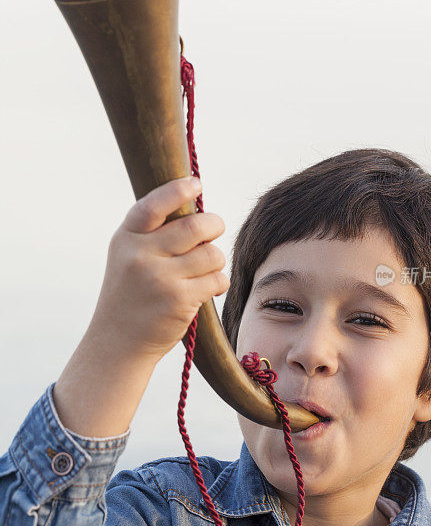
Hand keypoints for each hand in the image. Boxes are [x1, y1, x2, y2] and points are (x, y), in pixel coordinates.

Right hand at [88, 176, 229, 362]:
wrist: (117, 342)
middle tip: (215, 230)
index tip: (196, 183)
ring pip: (211, 253)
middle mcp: (140, 255)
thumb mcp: (128, 257)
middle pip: (195, 226)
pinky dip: (219, 282)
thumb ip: (153, 233)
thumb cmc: (131, 295)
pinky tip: (207, 289)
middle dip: (214, 225)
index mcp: (127, 238)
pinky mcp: (179, 300)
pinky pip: (217, 279)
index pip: (155, 204)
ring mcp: (160, 278)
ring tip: (205, 270)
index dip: (178, 190)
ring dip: (216, 260)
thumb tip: (198, 210)